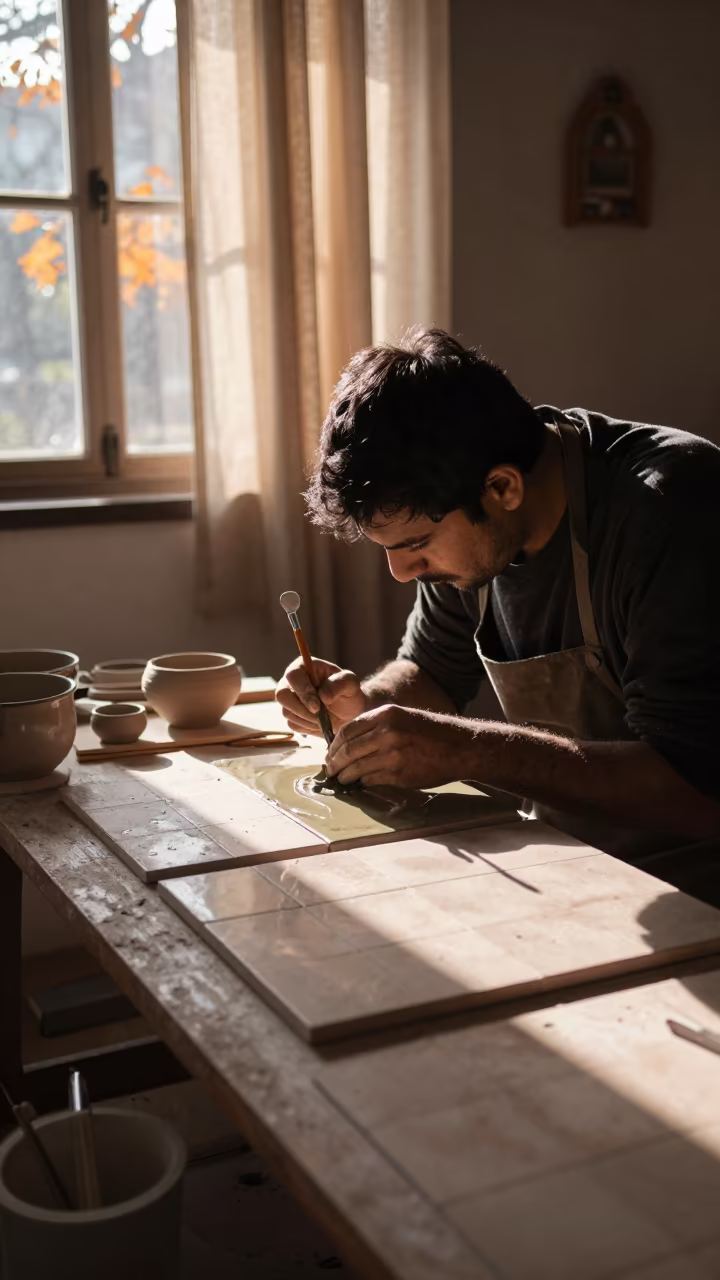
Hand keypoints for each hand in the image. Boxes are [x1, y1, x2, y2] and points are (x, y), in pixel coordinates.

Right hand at [275, 657, 367, 736]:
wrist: (349, 712)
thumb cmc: (349, 693)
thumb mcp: (351, 684)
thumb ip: (340, 683)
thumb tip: (323, 695)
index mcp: (303, 666)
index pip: (293, 676)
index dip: (303, 692)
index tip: (317, 707)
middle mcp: (291, 682)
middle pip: (282, 695)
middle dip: (302, 709)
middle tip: (320, 716)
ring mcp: (289, 699)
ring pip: (287, 712)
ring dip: (308, 719)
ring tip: (326, 718)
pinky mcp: (291, 715)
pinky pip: (293, 724)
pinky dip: (308, 727)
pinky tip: (320, 723)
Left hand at [325, 704, 476, 787]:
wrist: (459, 747)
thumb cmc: (430, 731)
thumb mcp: (403, 716)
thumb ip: (377, 725)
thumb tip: (349, 741)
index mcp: (386, 714)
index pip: (348, 729)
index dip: (335, 743)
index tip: (330, 752)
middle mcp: (387, 733)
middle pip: (348, 750)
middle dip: (334, 762)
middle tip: (330, 769)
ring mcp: (393, 754)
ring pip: (356, 768)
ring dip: (345, 775)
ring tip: (341, 778)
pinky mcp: (399, 774)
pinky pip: (371, 779)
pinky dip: (363, 782)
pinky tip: (361, 782)